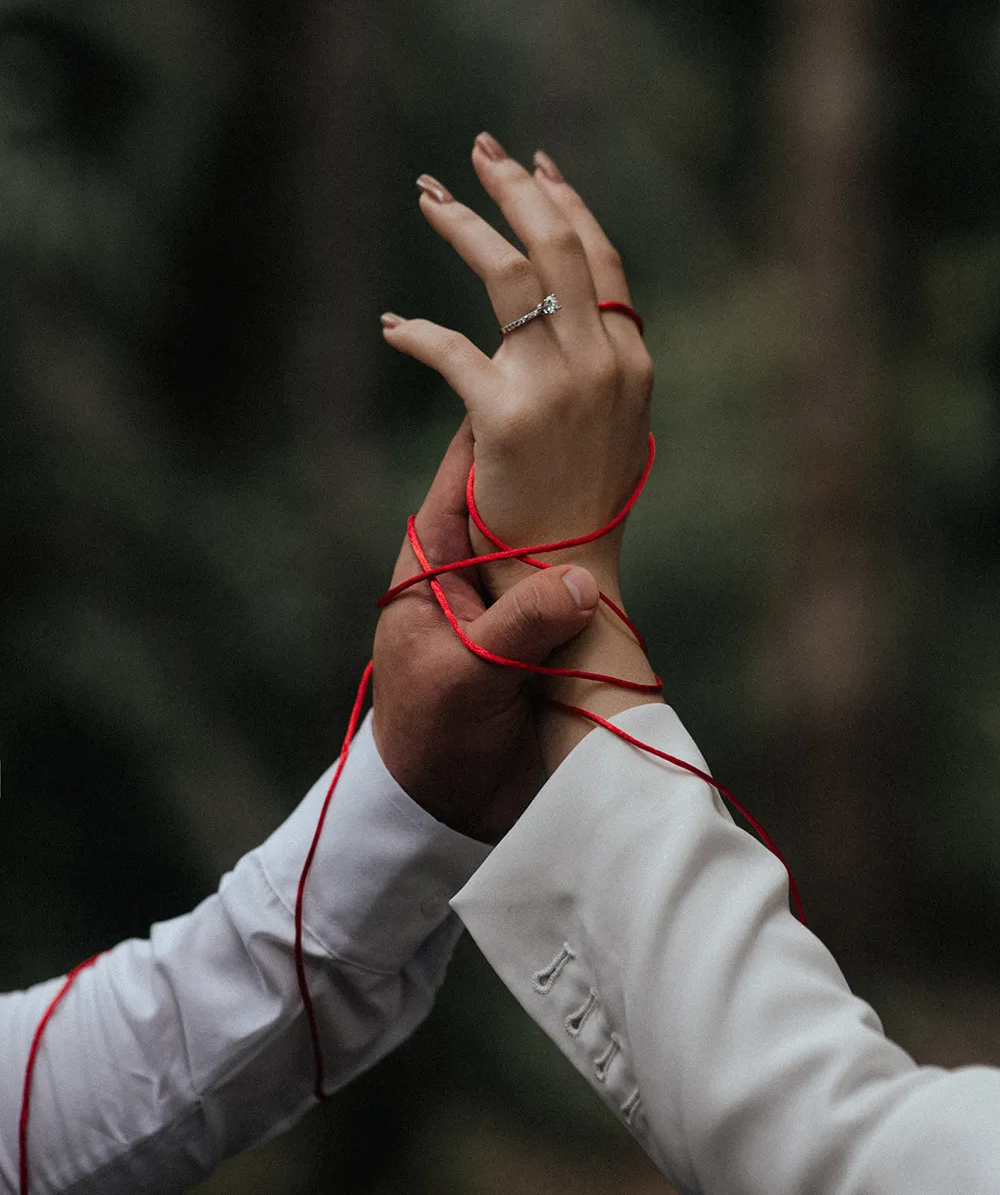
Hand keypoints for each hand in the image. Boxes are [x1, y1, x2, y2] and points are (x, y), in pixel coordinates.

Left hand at [371, 419, 601, 842]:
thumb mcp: (467, 678)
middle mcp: (473, 565)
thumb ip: (517, 627)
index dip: (499, 423)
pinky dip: (597, 561)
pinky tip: (627, 537)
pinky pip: (572, 579)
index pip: (463, 468)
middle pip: (514, 492)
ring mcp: (510, 595)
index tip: (543, 382)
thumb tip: (579, 581)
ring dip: (580, 511)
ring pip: (550, 532)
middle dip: (553, 459)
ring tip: (624, 463)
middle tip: (604, 415)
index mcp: (434, 558)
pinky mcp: (544, 630)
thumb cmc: (431, 740)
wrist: (444, 812)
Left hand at [382, 138, 653, 604]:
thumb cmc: (580, 505)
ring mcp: (559, 386)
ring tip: (428, 196)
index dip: (569, 205)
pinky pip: (451, 350)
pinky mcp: (507, 416)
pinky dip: (417, 334)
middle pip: (559, 246)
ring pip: (510, 273)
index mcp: (631, 360)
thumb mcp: (609, 424)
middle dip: (515, 189)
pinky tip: (392, 326)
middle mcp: (604, 361)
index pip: (602, 259)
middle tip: (478, 150)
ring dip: (464, 225)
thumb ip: (591, 363)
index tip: (536, 167)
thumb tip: (560, 313)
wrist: (569, 575)